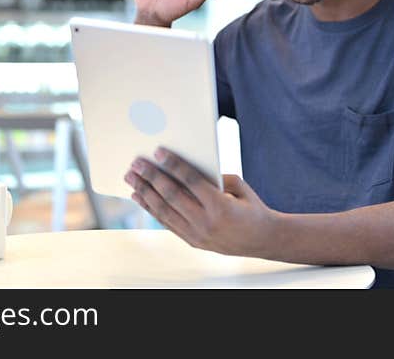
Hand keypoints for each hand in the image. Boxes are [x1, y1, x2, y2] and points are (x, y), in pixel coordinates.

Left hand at [124, 147, 276, 257]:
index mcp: (220, 207)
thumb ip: (213, 178)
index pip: (190, 181)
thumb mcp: (238, 186)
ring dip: (145, 193)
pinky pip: (167, 222)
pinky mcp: (192, 242)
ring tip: (131, 178)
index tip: (157, 152)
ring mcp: (197, 235)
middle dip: (151, 178)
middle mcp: (206, 223)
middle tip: (135, 164)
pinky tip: (140, 197)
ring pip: (164, 211)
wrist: (262, 240)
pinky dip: (151, 209)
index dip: (173, 165)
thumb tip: (184, 168)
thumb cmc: (251, 207)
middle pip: (172, 196)